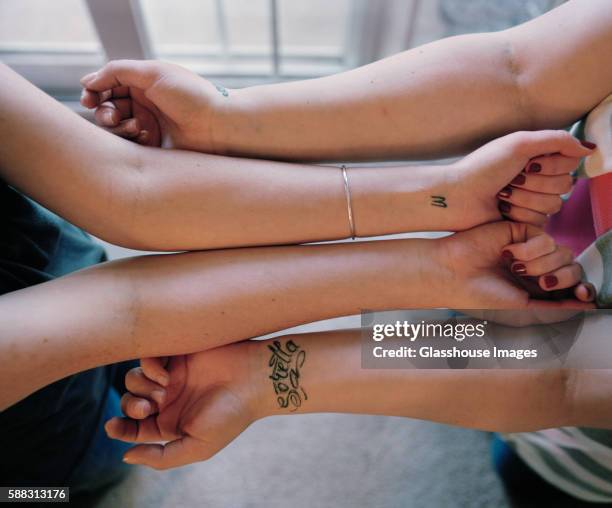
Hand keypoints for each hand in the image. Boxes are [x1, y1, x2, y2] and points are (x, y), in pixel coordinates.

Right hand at [80, 60, 223, 149]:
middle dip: (105, 112)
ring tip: (135, 128)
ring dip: (118, 128)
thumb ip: (117, 71)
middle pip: (107, 109)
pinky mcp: (153, 147)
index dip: (94, 92)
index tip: (88, 99)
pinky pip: (129, 147)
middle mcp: (144, 104)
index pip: (107, 86)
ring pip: (115, 130)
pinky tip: (145, 138)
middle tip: (113, 117)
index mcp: (143, 83)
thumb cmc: (190, 96)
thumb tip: (87, 80)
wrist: (217, 126)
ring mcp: (148, 126)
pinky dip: (130, 141)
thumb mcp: (152, 73)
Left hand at [106, 342, 259, 469]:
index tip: (112, 427)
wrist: (254, 379)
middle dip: (131, 407)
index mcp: (171, 422)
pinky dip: (149, 366)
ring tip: (166, 390)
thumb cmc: (231, 415)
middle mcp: (168, 398)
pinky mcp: (176, 352)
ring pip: (134, 379)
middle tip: (148, 408)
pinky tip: (165, 374)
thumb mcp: (197, 447)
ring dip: (141, 387)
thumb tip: (126, 457)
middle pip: (129, 401)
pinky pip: (147, 357)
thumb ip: (162, 458)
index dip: (119, 428)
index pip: (133, 427)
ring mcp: (171, 374)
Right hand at [438, 221, 595, 308]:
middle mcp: (534, 266)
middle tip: (540, 281)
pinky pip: (544, 238)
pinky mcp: (520, 230)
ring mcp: (528, 247)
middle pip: (571, 266)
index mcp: (535, 286)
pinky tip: (508, 253)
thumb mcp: (523, 305)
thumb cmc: (481, 294)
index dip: (581, 287)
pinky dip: (530, 249)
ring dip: (540, 264)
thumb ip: (554, 304)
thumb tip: (589, 305)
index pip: (572, 283)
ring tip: (513, 267)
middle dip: (560, 276)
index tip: (581, 294)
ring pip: (561, 252)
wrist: (454, 274)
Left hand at [448, 130, 593, 227]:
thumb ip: (557, 140)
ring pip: (555, 204)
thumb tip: (588, 149)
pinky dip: (520, 213)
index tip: (527, 163)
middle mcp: (538, 178)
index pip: (570, 161)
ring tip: (502, 195)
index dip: (552, 164)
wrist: (457, 196)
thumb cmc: (482, 168)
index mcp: (538, 156)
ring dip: (526, 198)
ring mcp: (532, 201)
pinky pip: (542, 221)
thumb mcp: (519, 143)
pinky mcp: (525, 222)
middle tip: (510, 180)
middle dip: (535, 183)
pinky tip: (501, 210)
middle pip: (566, 184)